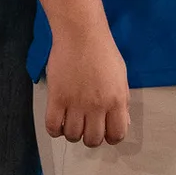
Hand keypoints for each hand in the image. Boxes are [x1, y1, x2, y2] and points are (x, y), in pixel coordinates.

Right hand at [43, 27, 130, 147]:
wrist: (81, 34)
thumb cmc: (103, 52)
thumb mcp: (121, 76)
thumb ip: (123, 101)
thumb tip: (123, 122)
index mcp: (116, 101)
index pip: (116, 135)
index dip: (110, 137)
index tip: (104, 131)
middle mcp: (97, 106)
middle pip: (92, 140)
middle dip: (90, 138)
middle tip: (86, 126)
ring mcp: (75, 103)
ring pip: (72, 136)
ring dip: (72, 133)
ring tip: (71, 122)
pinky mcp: (57, 98)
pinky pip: (53, 127)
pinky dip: (55, 130)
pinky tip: (58, 121)